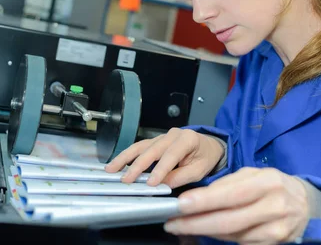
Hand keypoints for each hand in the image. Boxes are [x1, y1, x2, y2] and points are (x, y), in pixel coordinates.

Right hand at [104, 128, 224, 188]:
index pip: (171, 154)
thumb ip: (181, 177)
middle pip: (152, 149)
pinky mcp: (155, 141)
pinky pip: (140, 147)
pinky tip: (117, 164)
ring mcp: (162, 136)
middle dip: (138, 165)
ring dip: (125, 158)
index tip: (151, 182)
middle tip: (126, 179)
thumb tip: (162, 185)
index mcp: (187, 139)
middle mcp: (172, 134)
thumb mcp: (199, 170)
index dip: (160, 169)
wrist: (209, 146)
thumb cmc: (205, 157)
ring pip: (141, 146)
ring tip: (111, 169)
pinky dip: (127, 156)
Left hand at [164, 167, 309, 243]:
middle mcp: (273, 207)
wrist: (305, 205)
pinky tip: (208, 232)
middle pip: (228, 221)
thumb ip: (229, 183)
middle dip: (195, 223)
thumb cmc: (274, 186)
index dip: (204, 201)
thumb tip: (199, 196)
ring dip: (204, 232)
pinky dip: (221, 238)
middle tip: (173, 222)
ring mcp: (274, 230)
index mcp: (268, 183)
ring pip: (231, 236)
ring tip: (184, 226)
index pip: (231, 194)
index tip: (181, 205)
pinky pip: (240, 244)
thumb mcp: (255, 174)